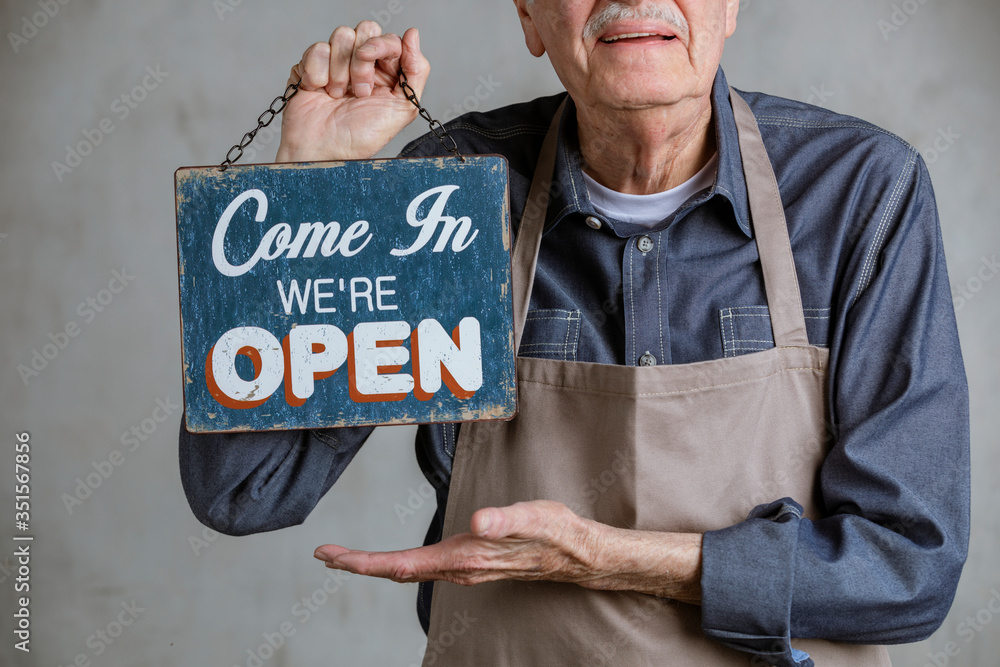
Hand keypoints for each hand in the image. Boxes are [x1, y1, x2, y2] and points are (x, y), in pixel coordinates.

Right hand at [276, 22, 429, 161]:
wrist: (323, 150)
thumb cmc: (361, 138)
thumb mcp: (402, 109)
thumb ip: (416, 70)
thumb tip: (413, 34)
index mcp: (387, 73)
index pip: (390, 38)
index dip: (381, 45)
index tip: (370, 61)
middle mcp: (363, 64)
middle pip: (365, 30)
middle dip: (361, 62)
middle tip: (360, 92)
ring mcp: (337, 63)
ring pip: (341, 35)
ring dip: (339, 70)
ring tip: (338, 96)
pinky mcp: (312, 65)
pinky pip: (317, 48)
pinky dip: (317, 73)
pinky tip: (319, 91)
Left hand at [313, 500, 702, 602]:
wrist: (577, 554)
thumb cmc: (556, 534)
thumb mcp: (533, 518)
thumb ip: (505, 519)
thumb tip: (476, 521)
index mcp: (463, 557)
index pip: (400, 565)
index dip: (363, 562)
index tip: (330, 556)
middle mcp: (458, 568)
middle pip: (396, 571)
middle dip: (359, 565)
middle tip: (325, 555)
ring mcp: (463, 568)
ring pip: (408, 571)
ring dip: (375, 565)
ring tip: (347, 558)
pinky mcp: (470, 562)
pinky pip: (423, 567)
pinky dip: (398, 563)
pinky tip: (394, 559)